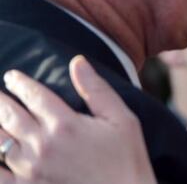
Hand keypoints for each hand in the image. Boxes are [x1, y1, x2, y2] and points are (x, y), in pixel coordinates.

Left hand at [0, 56, 155, 183]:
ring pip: (0, 142)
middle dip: (0, 101)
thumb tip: (77, 61)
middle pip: (10, 116)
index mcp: (65, 124)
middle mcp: (42, 145)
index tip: (11, 76)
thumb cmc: (127, 160)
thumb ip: (96, 90)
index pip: (34, 96)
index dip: (20, 84)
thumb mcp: (122, 119)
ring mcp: (30, 170)